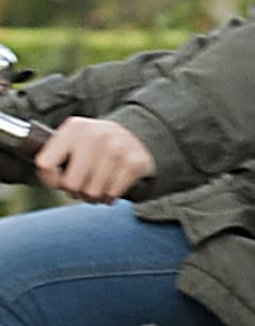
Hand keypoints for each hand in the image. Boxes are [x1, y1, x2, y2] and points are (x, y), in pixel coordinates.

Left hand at [36, 117, 153, 203]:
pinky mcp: (134, 163)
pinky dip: (110, 196)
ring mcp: (117, 149)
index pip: (46, 164)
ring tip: (97, 188)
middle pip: (71, 184)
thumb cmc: (96, 145)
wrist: (138, 135)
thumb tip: (52, 181)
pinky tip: (111, 189)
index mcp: (74, 128)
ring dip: (94, 197)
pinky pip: (113, 194)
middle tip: (81, 187)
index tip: (58, 182)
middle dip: (75, 192)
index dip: (49, 180)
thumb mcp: (74, 139)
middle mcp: (95, 136)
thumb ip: (56, 155)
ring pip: (93, 193)